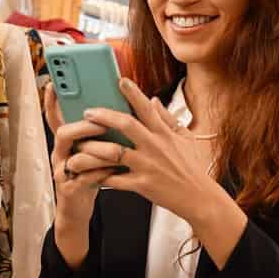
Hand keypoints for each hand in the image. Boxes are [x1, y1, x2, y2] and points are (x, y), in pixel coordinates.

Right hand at [45, 84, 113, 224]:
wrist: (77, 209)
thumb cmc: (89, 174)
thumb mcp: (92, 150)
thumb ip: (99, 131)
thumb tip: (117, 105)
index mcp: (66, 141)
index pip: (55, 116)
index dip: (52, 101)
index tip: (54, 83)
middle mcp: (60, 154)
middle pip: (63, 133)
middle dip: (83, 127)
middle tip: (102, 123)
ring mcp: (62, 172)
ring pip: (74, 158)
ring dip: (96, 152)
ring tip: (117, 151)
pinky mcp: (70, 190)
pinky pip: (84, 179)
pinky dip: (101, 173)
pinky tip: (115, 170)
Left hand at [79, 78, 223, 225]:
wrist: (198, 197)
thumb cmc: (191, 167)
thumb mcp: (185, 138)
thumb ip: (167, 118)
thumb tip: (153, 101)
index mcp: (164, 134)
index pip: (147, 108)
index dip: (133, 93)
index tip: (120, 81)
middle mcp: (154, 147)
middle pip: (126, 125)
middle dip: (104, 116)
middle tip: (87, 112)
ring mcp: (147, 166)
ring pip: (113, 152)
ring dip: (93, 147)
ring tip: (80, 144)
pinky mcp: (141, 185)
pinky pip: (115, 179)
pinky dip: (100, 175)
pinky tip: (88, 172)